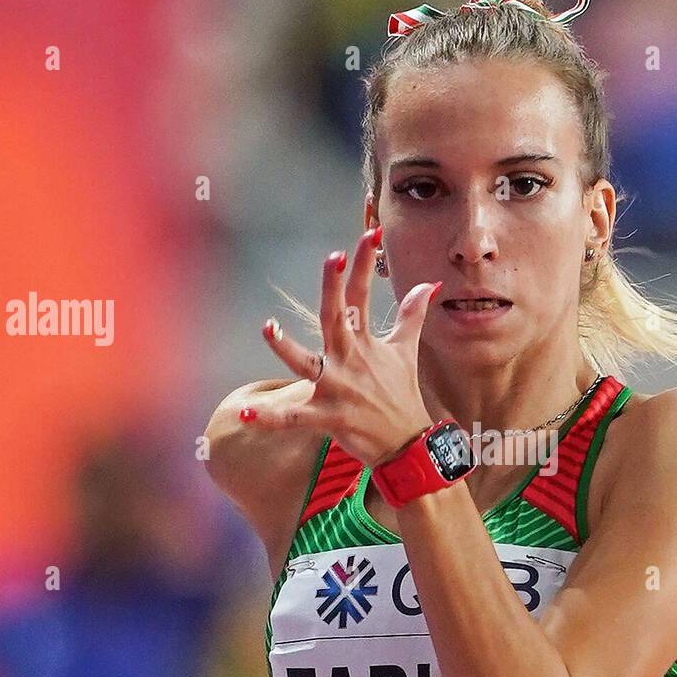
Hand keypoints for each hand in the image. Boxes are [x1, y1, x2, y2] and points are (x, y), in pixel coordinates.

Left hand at [240, 225, 440, 467]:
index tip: (370, 234)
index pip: (363, 296)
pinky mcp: (328, 417)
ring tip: (268, 328)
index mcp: (365, 343)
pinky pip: (294, 418)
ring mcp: (338, 389)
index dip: (365, 264)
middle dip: (333, 288)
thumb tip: (429, 286)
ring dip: (285, 347)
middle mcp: (349, 361)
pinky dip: (270, 419)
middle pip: (336, 318)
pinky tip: (247, 414)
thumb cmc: (402, 394)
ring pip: (306, 364)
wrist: (408, 443)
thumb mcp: (406, 352)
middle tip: (332, 259)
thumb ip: (412, 316)